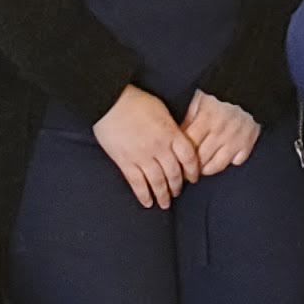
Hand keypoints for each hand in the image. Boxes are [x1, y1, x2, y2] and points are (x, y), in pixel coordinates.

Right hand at [92, 84, 200, 209]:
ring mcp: (142, 156)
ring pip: (157, 181)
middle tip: (177, 193)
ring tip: (165, 203)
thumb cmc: (135, 100)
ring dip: (162, 194)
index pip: (189, 157)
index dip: (193, 170)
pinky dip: (143, 195)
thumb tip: (177, 138)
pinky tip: (147, 202)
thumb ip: (171, 127)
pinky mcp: (125, 161)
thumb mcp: (162, 109)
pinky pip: (137, 183)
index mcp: (170, 133)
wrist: (110, 101)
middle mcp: (159, 147)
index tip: (193, 178)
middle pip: (174, 173)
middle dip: (177, 186)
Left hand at [180, 91, 261, 178]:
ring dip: (206, 169)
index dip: (180, 155)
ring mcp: (235, 139)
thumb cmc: (221, 93)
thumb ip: (188, 117)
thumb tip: (177, 135)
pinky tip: (220, 158)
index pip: (189, 146)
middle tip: (185, 168)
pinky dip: (228, 163)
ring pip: (217, 165)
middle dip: (191, 166)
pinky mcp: (248, 143)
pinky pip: (236, 162)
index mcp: (207, 119)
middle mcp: (221, 131)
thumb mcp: (200, 99)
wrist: (249, 87)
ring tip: (200, 168)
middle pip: (201, 158)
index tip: (176, 160)